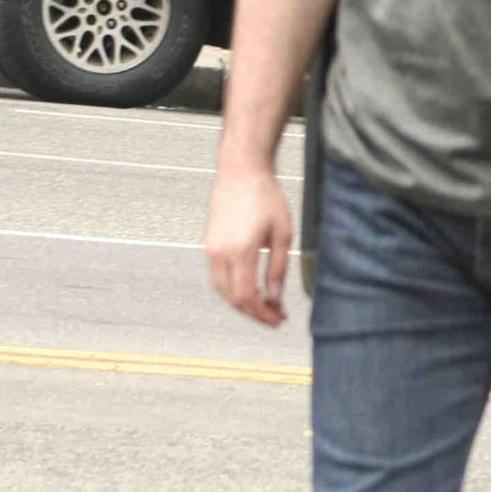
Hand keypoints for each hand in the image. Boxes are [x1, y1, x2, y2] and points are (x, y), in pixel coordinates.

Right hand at [206, 164, 292, 326]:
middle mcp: (220, 253)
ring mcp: (211, 250)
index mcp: (241, 251)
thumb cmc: (265, 196)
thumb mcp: (282, 234)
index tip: (279, 319)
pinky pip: (217, 278)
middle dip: (255, 313)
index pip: (247, 297)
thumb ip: (277, 269)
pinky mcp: (208, 245)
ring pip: (222, 291)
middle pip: (233, 299)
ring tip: (264, 305)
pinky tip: (249, 288)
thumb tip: (275, 298)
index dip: (263, 314)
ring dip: (243, 303)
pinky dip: (232, 290)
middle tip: (275, 316)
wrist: (241, 171)